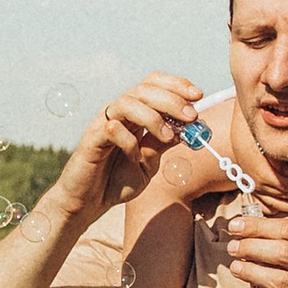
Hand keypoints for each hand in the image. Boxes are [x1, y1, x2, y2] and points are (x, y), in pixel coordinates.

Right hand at [60, 73, 205, 215]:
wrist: (89, 203)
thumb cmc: (116, 182)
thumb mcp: (149, 163)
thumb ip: (162, 145)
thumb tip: (188, 129)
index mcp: (134, 115)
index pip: (154, 86)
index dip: (176, 85)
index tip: (198, 96)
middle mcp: (118, 114)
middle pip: (144, 89)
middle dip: (172, 99)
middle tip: (191, 116)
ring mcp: (103, 124)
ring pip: (127, 102)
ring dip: (153, 117)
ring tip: (168, 137)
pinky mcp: (91, 139)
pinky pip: (110, 128)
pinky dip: (128, 140)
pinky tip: (135, 157)